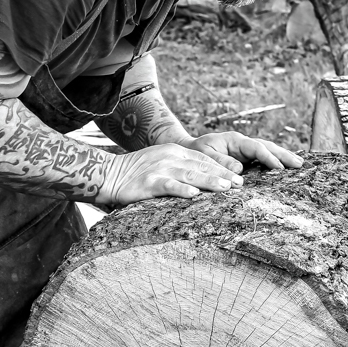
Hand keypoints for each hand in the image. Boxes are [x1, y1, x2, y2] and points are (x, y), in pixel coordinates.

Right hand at [96, 143, 243, 206]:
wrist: (107, 173)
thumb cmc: (135, 173)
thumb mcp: (160, 163)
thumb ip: (179, 168)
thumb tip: (200, 181)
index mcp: (173, 151)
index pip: (203, 158)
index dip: (222, 166)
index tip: (238, 176)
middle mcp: (169, 157)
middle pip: (201, 166)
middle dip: (222, 174)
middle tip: (240, 184)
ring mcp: (159, 169)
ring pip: (189, 175)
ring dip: (209, 181)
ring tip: (226, 188)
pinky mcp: (148, 183)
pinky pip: (168, 186)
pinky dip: (182, 190)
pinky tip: (194, 195)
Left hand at [181, 131, 304, 172]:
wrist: (188, 151)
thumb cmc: (194, 153)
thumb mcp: (204, 156)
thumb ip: (220, 162)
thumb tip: (240, 170)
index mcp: (234, 140)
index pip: (256, 148)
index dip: (268, 157)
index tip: (279, 168)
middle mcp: (242, 143)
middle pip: (267, 146)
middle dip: (284, 155)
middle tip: (300, 164)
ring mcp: (245, 150)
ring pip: (268, 151)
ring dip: (283, 157)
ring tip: (299, 164)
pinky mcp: (245, 158)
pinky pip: (263, 158)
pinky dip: (275, 161)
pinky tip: (286, 167)